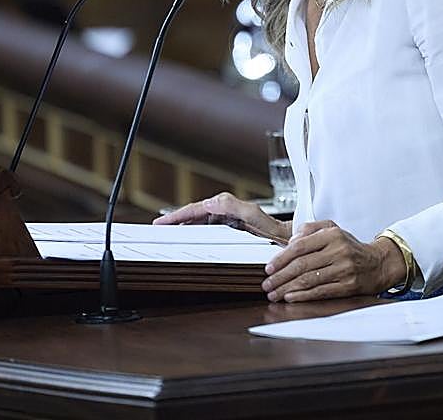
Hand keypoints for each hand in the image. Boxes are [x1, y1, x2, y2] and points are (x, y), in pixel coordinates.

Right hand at [154, 192, 290, 243]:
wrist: (285, 239)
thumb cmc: (272, 229)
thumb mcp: (253, 215)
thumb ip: (232, 206)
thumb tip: (209, 202)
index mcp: (224, 205)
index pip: (194, 210)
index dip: (175, 216)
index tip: (160, 223)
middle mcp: (223, 210)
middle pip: (192, 215)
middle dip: (174, 221)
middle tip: (157, 230)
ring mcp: (225, 220)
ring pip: (197, 223)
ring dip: (182, 227)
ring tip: (166, 235)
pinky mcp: (228, 229)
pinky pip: (205, 230)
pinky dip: (193, 233)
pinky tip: (186, 239)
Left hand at [262, 220, 405, 301]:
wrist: (378, 263)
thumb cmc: (350, 248)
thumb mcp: (333, 229)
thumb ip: (309, 230)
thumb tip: (290, 242)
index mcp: (332, 234)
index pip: (300, 246)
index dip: (281, 258)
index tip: (269, 268)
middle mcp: (338, 251)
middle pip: (301, 265)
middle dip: (280, 276)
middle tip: (267, 284)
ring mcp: (344, 269)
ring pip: (309, 280)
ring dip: (287, 288)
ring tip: (274, 294)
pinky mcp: (348, 286)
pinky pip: (321, 291)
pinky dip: (303, 295)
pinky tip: (291, 297)